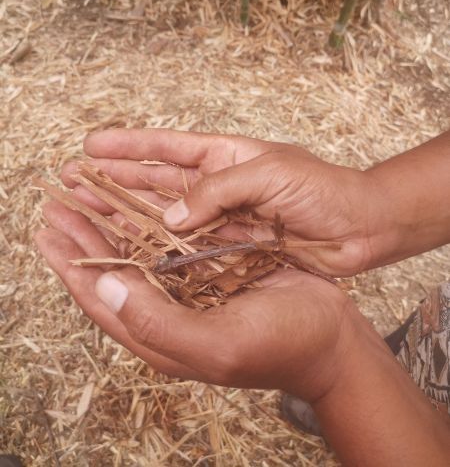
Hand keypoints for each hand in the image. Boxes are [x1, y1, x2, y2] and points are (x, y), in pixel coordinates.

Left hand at [35, 200, 357, 402]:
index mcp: (160, 332)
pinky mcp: (216, 264)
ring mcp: (193, 283)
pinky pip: (174, 235)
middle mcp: (170, 306)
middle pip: (114, 264)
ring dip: (115, 217)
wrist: (331, 337)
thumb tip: (106, 285)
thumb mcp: (216, 345)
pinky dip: (155, 214)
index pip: (100, 296)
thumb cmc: (279, 346)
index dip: (70, 263)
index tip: (46, 231)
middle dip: (84, 232)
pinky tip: (143, 195)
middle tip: (58, 200)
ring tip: (90, 189)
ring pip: (141, 244)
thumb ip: (156, 322)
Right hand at [62, 128, 380, 275]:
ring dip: (128, 215)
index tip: (90, 145)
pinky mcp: (229, 247)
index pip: (165, 147)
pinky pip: (186, 246)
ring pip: (163, 216)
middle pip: (154, 182)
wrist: (359, 226)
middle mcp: (215, 185)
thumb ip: (217, 192)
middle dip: (114, 182)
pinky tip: (132, 250)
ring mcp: (220, 217)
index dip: (127, 145)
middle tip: (74, 183)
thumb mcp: (268, 175)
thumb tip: (171, 218)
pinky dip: (159, 248)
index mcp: (223, 155)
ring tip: (90, 214)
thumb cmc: (321, 188)